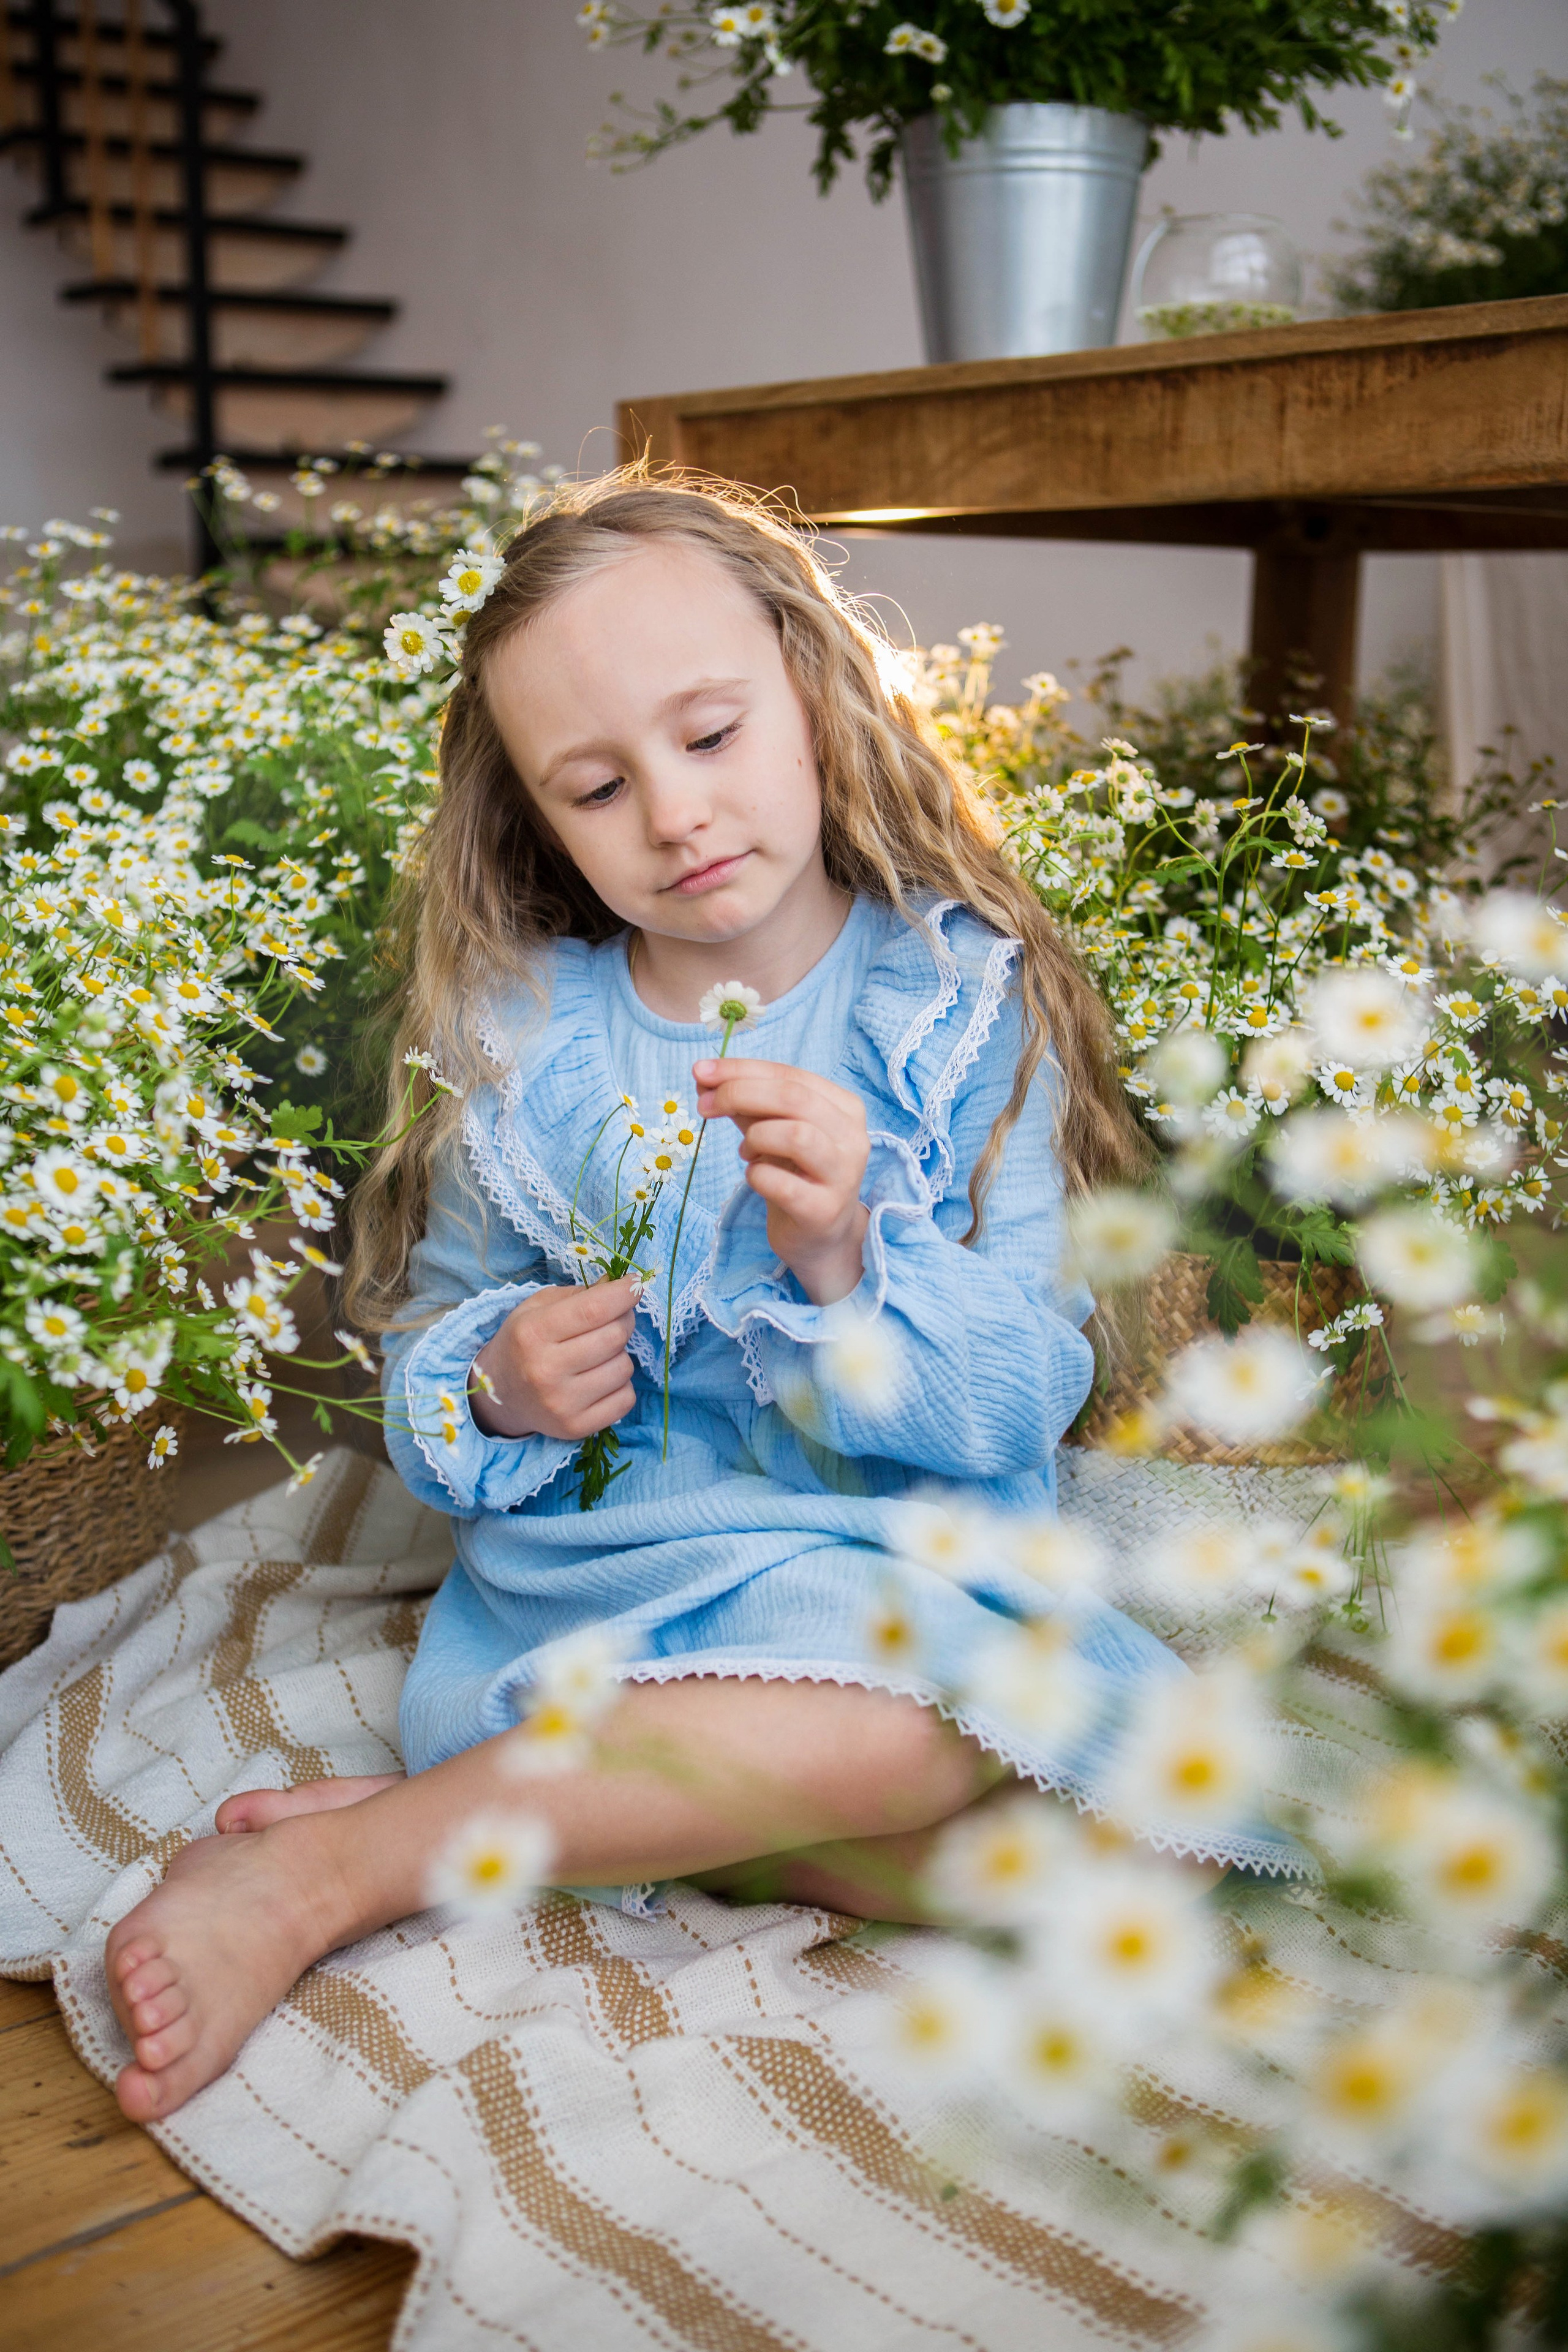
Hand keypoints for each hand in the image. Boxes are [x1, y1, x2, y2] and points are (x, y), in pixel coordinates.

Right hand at [469, 1274, 638, 1440]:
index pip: (594, 1309)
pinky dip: (621, 1385)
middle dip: (624, 1320)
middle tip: (615, 1319)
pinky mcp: (576, 1427)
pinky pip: (626, 1398)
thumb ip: (580, 1294)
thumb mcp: (538, 1308)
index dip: (623, 1293)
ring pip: (625, 1367)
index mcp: (533, 1333)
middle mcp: (546, 1370)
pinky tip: (599, 1380)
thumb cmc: (524, 1343)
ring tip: (598, 1355)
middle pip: (615, 1336)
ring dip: (620, 1355)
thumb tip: (623, 1285)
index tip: (635, 1284)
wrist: (500, 1395)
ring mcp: (561, 1404)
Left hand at [693, 1056, 869, 1305]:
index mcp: (844, 1107)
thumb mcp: (771, 1129)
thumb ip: (745, 1102)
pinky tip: (756, 1176)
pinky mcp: (824, 1210)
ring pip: (796, 1135)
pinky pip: (781, 1183)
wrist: (819, 1235)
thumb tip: (703, 1075)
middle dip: (740, 1093)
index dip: (742, 1069)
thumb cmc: (795, 1173)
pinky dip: (757, 1174)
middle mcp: (852, 1137)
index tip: (700, 1071)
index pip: (791, 1074)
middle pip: (794, 1098)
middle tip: (705, 1105)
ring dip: (756, 1137)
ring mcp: (843, 1175)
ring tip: (746, 1152)